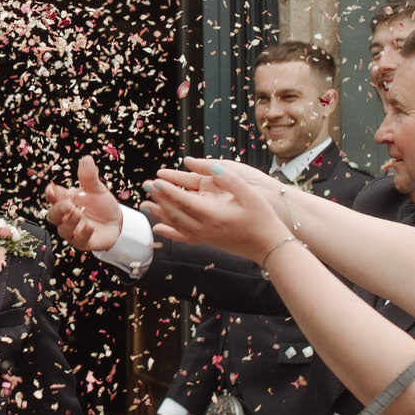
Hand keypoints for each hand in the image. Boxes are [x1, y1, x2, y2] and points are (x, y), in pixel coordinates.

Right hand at [43, 155, 124, 253]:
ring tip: (78, 214)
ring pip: (63, 230)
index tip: (51, 190)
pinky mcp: (82, 242)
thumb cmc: (102, 206)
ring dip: (69, 222)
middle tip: (68, 205)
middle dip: (58, 210)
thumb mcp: (97, 190)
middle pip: (52, 216)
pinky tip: (89, 227)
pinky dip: (83, 234)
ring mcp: (73, 231)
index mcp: (66, 201)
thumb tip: (86, 158)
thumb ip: (89, 177)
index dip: (51, 193)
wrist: (117, 223)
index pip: (53, 197)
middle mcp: (66, 217)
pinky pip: (78, 240)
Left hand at [141, 161, 287, 262]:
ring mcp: (204, 237)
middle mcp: (204, 228)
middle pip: (175, 212)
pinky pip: (182, 237)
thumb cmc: (262, 219)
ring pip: (175, 224)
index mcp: (213, 215)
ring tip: (144, 205)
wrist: (269, 247)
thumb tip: (212, 166)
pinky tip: (158, 229)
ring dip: (159, 214)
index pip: (184, 201)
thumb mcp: (250, 195)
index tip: (154, 181)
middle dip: (158, 198)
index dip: (167, 191)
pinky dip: (168, 232)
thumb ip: (229, 179)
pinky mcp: (206, 242)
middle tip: (145, 186)